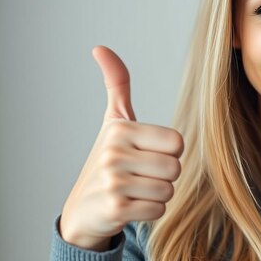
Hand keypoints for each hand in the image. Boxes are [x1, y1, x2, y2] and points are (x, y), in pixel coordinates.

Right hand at [59, 45, 183, 250]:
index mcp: (120, 128)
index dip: (169, 153)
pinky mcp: (115, 208)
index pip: (177, 142)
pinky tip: (130, 207)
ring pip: (169, 191)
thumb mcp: (113, 121)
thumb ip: (116, 84)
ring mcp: (113, 181)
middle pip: (175, 168)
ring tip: (135, 191)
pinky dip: (150, 213)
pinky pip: (158, 211)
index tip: (148, 155)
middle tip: (141, 177)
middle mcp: (114, 152)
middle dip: (165, 177)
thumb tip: (100, 48)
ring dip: (158, 195)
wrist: (83, 210)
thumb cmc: (108, 161)